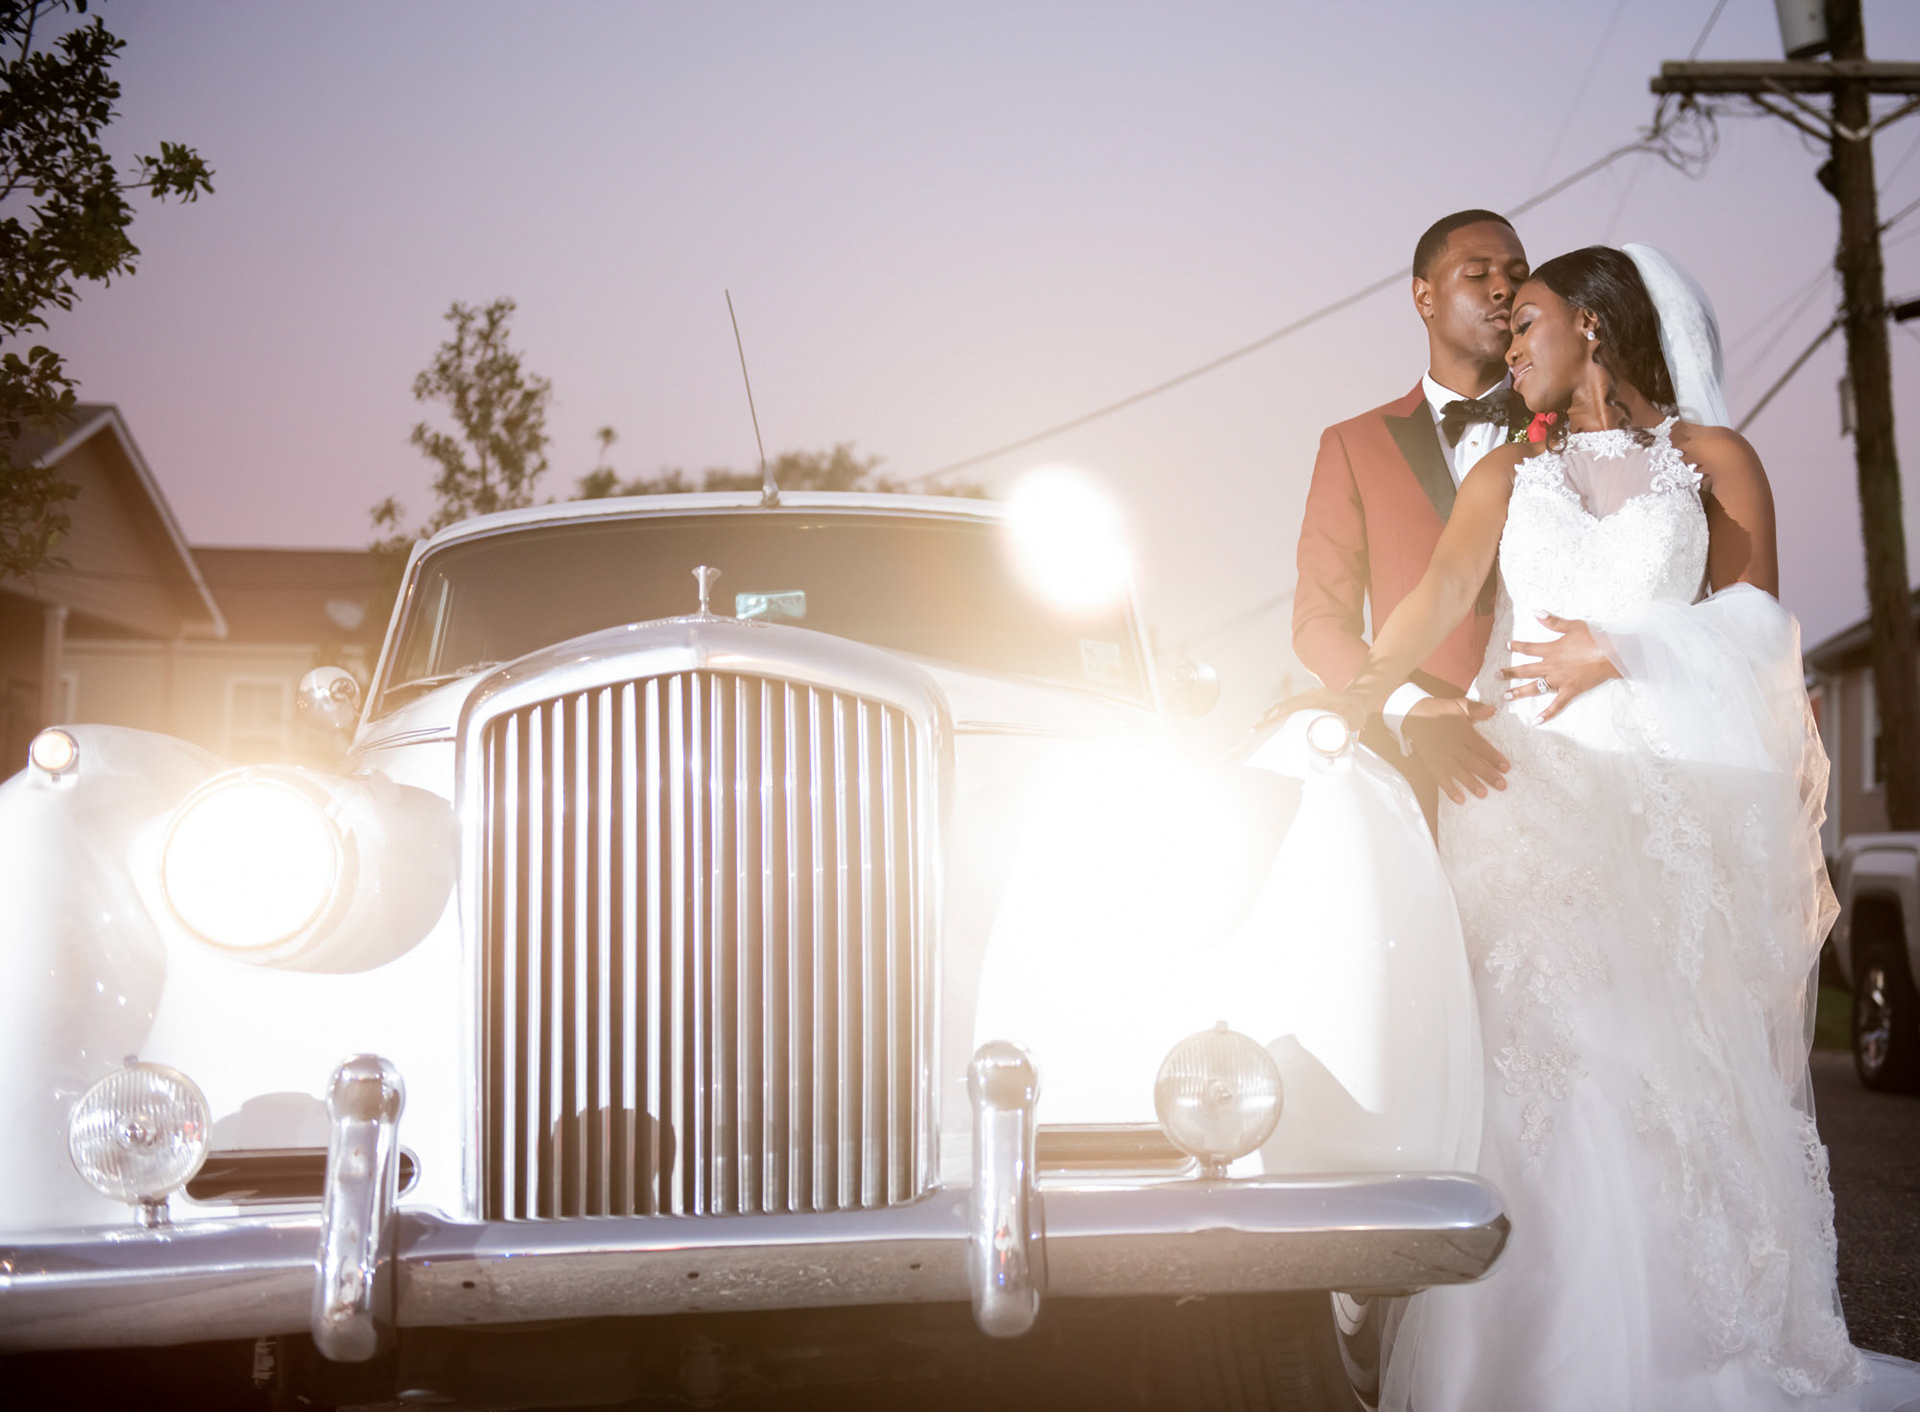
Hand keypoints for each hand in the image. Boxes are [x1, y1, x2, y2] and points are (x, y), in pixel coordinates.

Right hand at [1253, 685, 1364, 732]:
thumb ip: (1343, 728)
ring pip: (1284, 706)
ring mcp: (1306, 697)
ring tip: (1255, 728)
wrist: (1360, 697)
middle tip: (1254, 730)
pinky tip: (1266, 723)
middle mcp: (1310, 695)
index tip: (1267, 722)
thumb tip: (1333, 743)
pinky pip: (1288, 707)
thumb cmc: (1355, 710)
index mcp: (1320, 698)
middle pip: (1284, 706)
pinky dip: (1276, 715)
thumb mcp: (1352, 719)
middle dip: (1268, 718)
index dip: (1279, 714)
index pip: (1295, 706)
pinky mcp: (1305, 702)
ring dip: (1269, 716)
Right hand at [1403, 696, 1508, 802]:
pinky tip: (1460, 800)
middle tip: (1502, 786)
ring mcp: (1442, 756)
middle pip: (1474, 762)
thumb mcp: (1458, 704)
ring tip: (1483, 794)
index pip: (1482, 747)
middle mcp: (1454, 746)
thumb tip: (1493, 709)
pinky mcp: (1432, 763)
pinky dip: (1450, 790)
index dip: (1494, 757)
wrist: (1413, 714)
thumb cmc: (1440, 710)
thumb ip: (1476, 708)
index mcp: (1463, 732)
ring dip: (1472, 784)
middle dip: (1488, 774)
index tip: (1506, 767)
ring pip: (1459, 772)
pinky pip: (1442, 778)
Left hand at [1499, 612, 1619, 721]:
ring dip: (1519, 693)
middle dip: (1509, 673)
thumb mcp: (1573, 626)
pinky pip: (1556, 705)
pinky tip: (1536, 722)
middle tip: (1496, 676)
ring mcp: (1559, 681)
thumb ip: (1553, 621)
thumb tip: (1536, 612)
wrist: (1610, 656)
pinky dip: (1546, 714)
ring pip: (1534, 688)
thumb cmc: (1594, 639)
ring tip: (1506, 697)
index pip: (1528, 648)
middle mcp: (1551, 667)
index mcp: (1551, 650)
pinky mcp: (1569, 691)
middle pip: (1525, 670)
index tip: (1508, 646)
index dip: (1517, 646)